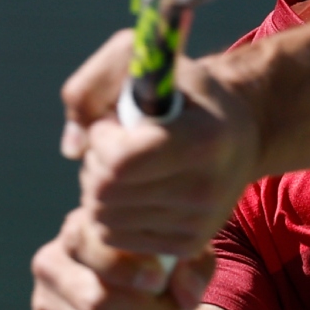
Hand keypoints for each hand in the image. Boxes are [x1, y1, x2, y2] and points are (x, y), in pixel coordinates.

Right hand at [30, 206, 215, 309]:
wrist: (120, 283)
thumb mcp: (178, 249)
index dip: (132, 271)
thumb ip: (192, 264)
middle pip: (100, 306)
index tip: (161, 281)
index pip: (98, 253)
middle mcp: (52, 265)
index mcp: (80, 230)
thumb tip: (187, 298)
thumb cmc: (154, 257)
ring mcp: (44, 307)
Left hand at [58, 31, 263, 259]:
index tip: (112, 122)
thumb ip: (91, 87)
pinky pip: (115, 239)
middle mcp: (206, 187)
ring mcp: (199, 222)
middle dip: (94, 164)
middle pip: (106, 193)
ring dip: (99, 190)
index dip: (101, 139)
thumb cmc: (182, 92)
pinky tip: (131, 191)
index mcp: (201, 138)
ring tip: (124, 167)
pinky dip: (110, 214)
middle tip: (112, 146)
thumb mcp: (140, 63)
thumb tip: (71, 148)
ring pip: (104, 219)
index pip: (120, 161)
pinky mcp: (189, 245)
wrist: (237, 131)